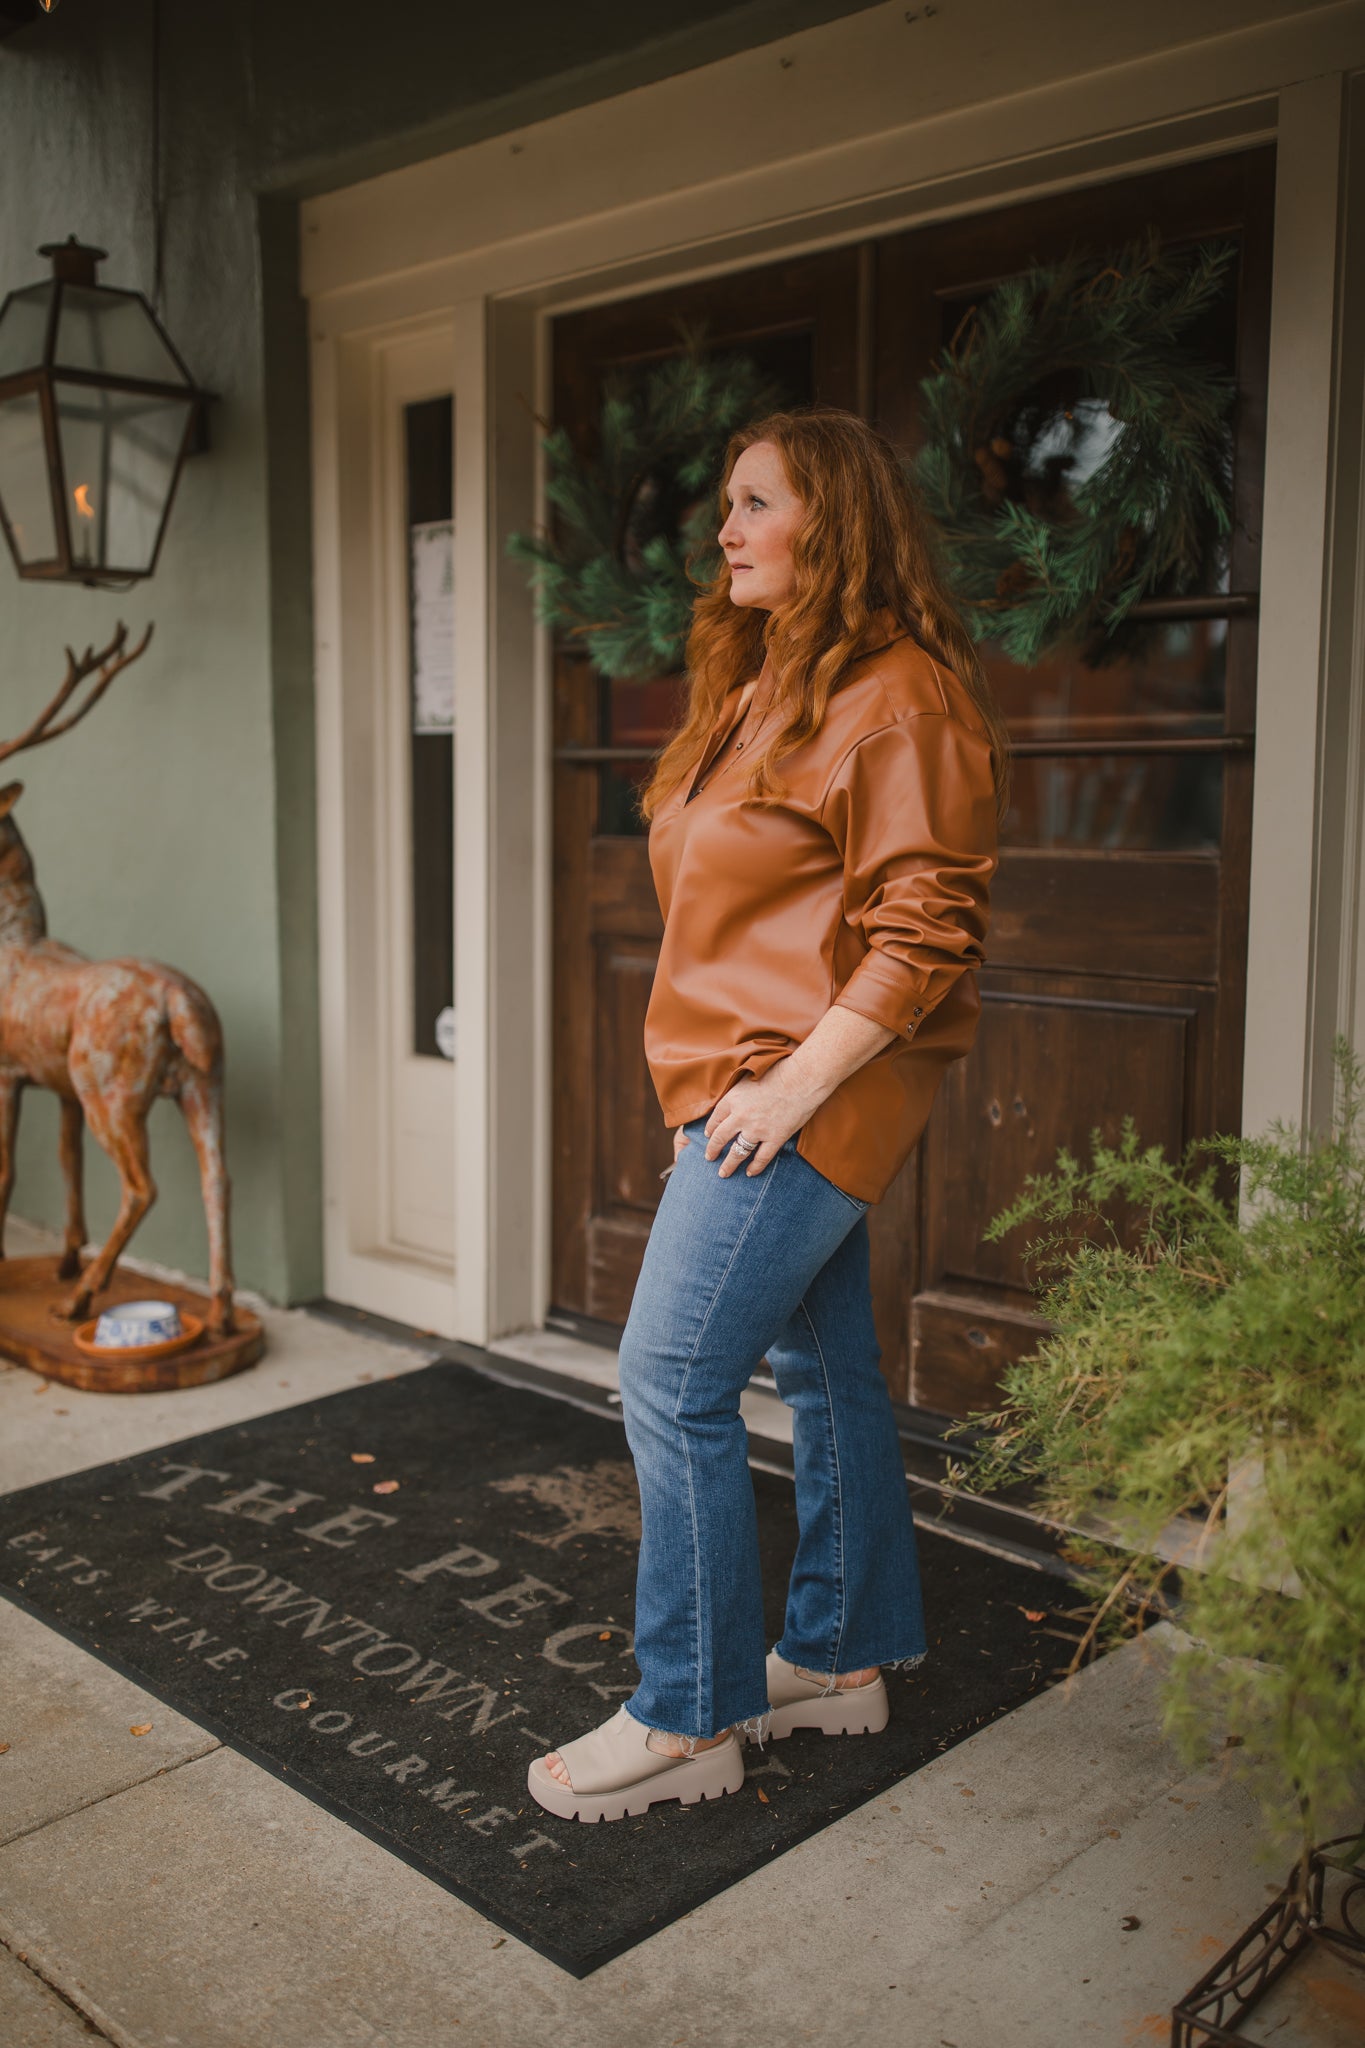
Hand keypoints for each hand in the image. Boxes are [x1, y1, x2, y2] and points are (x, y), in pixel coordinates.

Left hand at [703, 1066, 818, 1178]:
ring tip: (723, 1173)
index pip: (715, 1118)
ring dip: (729, 1164)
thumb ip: (739, 1090)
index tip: (708, 1135)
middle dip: (712, 1150)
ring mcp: (757, 1130)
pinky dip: (755, 1167)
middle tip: (709, 1158)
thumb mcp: (749, 1076)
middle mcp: (740, 1116)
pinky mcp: (775, 1138)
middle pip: (720, 1138)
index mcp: (733, 1099)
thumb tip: (734, 1098)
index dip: (710, 1129)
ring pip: (738, 1152)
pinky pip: (761, 1158)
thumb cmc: (778, 1072)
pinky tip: (750, 1172)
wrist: (801, 1080)